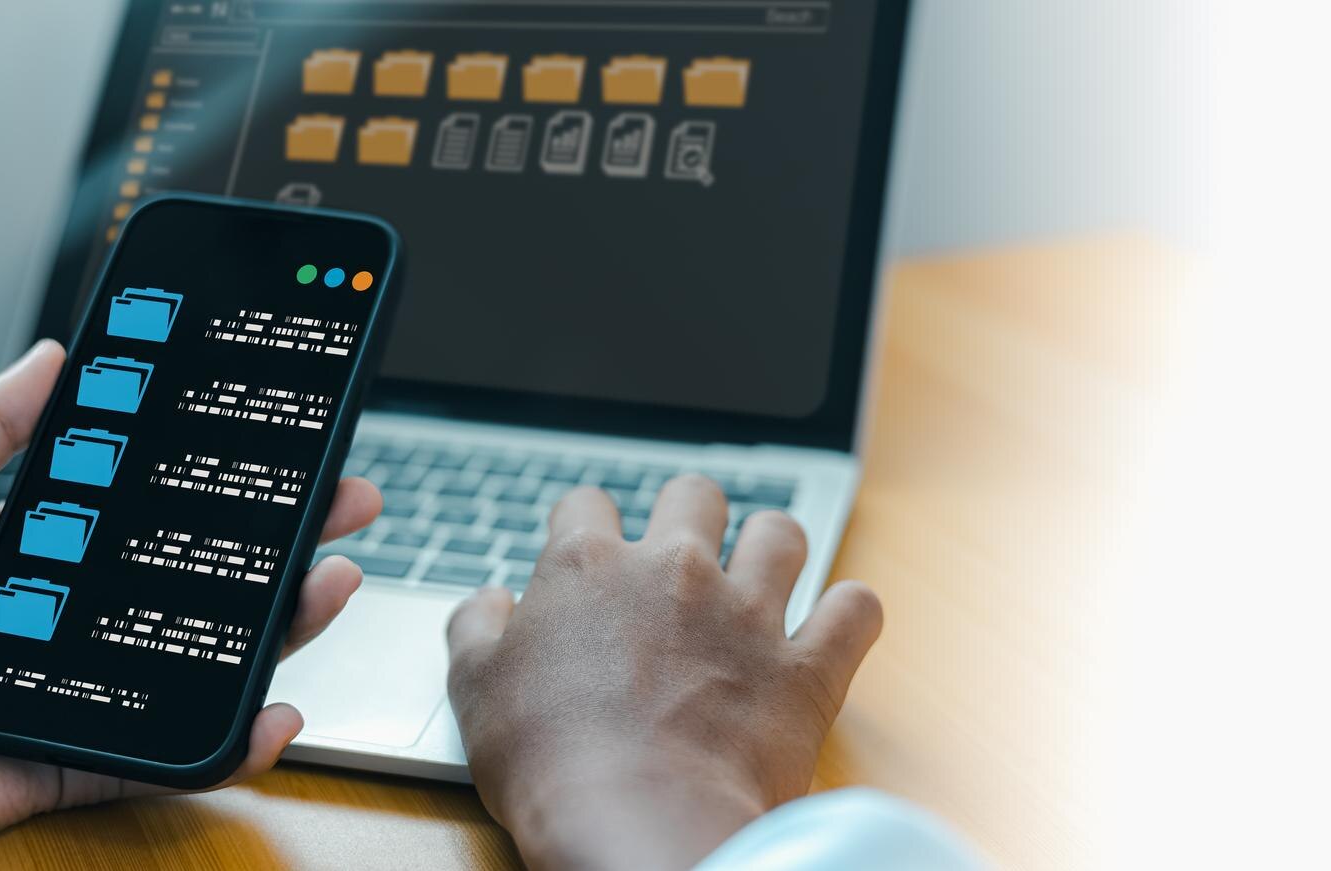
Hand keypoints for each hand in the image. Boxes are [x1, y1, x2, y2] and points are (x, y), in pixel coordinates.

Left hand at [0, 340, 382, 867]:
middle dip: (288, 549)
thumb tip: (55, 354)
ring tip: (330, 587)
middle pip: (206, 587)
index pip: (161, 517)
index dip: (228, 488)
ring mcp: (89, 695)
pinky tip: (278, 714)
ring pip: (209, 666)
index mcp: (49, 562)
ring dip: (284, 631)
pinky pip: (170, 759)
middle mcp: (80, 626)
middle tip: (347, 509)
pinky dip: (234, 746)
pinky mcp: (79, 762)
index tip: (287, 450)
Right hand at [446, 475, 883, 870]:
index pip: (586, 504)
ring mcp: (749, 614)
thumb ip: (476, 632)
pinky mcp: (807, 667)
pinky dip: (852, 613)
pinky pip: (857, 611)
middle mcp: (675, 571)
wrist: (639, 823)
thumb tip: (488, 602)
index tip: (589, 555)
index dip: (586, 526)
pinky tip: (837, 625)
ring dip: (772, 548)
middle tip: (682, 555)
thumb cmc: (551, 765)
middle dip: (689, 513)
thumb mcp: (474, 694)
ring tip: (762, 576)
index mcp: (588, 568)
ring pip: (780, 533)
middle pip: (694, 494)